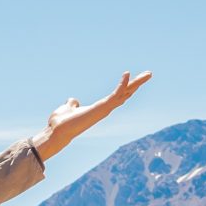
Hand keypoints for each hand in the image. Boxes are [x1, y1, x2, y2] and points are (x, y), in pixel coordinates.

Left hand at [32, 71, 150, 162]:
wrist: (56, 132)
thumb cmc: (61, 123)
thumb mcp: (67, 108)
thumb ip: (72, 104)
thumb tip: (72, 101)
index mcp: (98, 108)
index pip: (116, 95)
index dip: (125, 86)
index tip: (133, 76)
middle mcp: (104, 109)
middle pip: (125, 94)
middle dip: (137, 83)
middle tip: (149, 73)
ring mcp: (104, 109)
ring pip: (125, 93)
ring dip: (136, 83)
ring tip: (148, 73)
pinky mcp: (101, 108)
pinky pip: (115, 94)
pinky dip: (121, 84)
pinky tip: (127, 73)